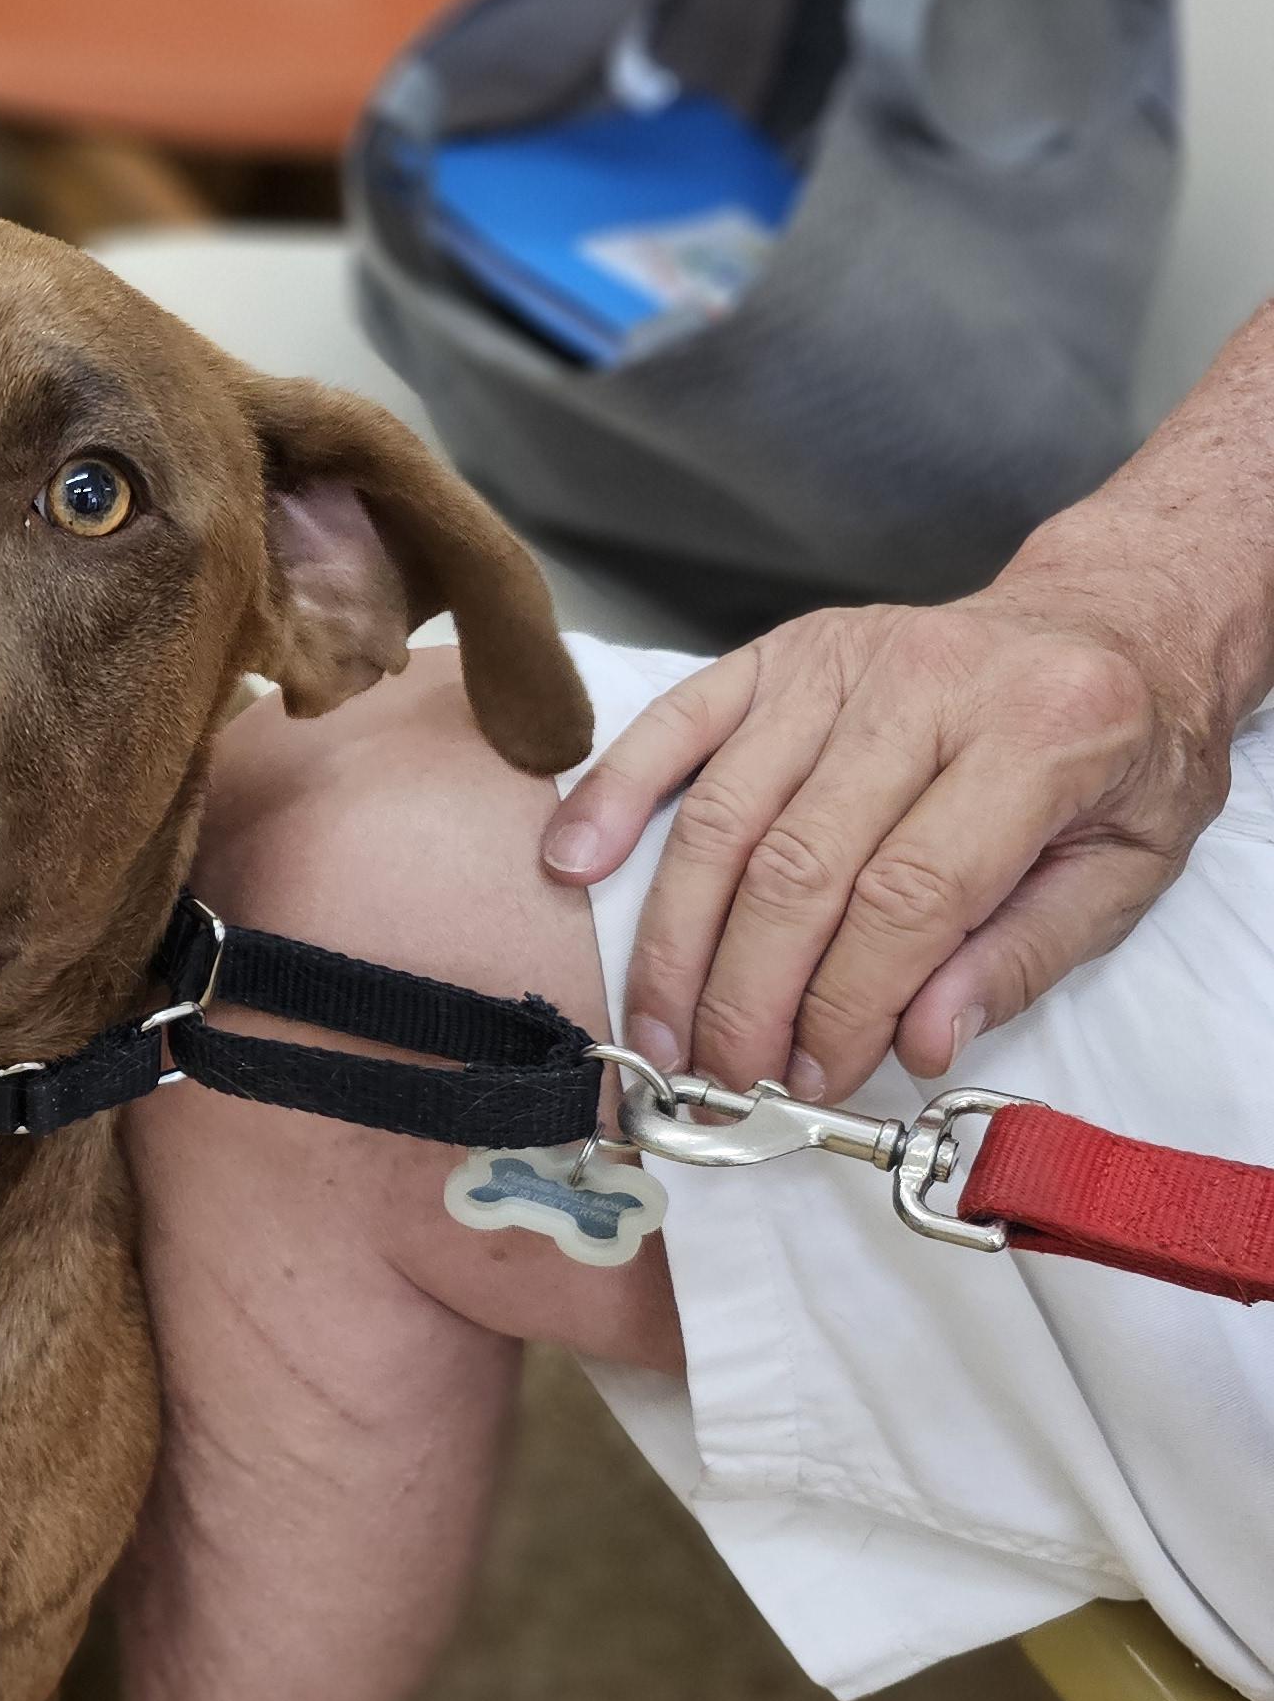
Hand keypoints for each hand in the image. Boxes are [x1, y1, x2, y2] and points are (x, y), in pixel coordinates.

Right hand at [540, 582, 1237, 1102]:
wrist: (1111, 620)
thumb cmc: (1124, 756)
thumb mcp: (1128, 868)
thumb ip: (1023, 958)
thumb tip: (916, 1046)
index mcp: (1039, 735)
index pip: (910, 895)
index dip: (846, 1003)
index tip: (812, 1081)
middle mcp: (928, 684)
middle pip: (799, 863)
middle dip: (749, 993)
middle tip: (724, 1079)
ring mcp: (842, 660)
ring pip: (727, 813)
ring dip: (678, 937)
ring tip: (659, 1029)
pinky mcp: (782, 652)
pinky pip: (680, 723)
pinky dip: (615, 792)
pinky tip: (572, 865)